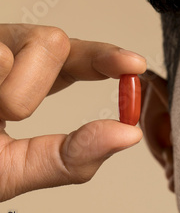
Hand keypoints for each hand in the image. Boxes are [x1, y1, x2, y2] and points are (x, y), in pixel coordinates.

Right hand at [0, 24, 146, 201]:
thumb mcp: (13, 170)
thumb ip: (70, 157)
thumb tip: (128, 135)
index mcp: (24, 82)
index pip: (76, 60)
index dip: (107, 58)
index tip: (133, 65)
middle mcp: (2, 55)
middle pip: (55, 42)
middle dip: (41, 80)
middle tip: (9, 114)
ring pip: (21, 43)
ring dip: (9, 90)